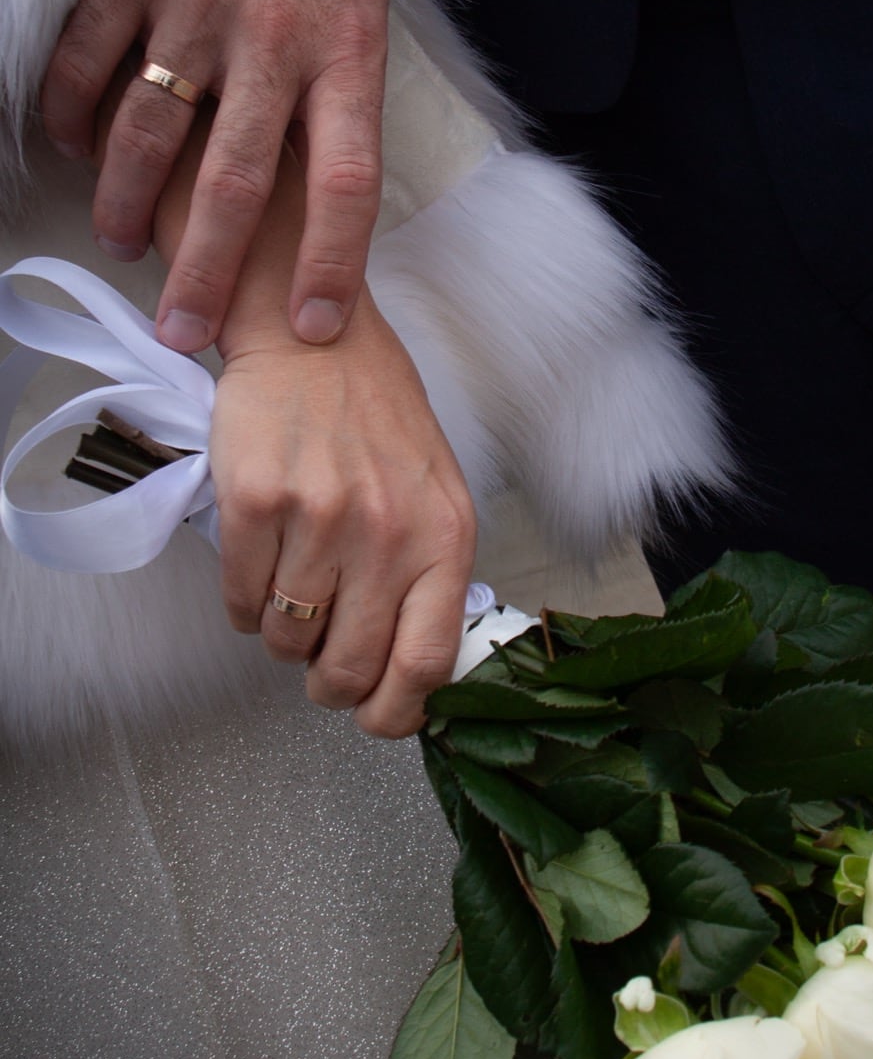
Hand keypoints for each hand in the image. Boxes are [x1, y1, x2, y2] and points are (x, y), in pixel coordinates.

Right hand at [41, 0, 388, 353]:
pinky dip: (73, 116)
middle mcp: (274, 36)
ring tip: (126, 241)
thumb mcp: (365, 15)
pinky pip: (86, 59)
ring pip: (151, 131)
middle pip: (240, 181)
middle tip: (184, 329)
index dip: (336, 263)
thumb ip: (336, 103)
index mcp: (347, 54)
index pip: (350, 183)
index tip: (319, 326)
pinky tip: (76, 150)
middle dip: (207, 270)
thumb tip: (309, 204)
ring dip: (131, 203)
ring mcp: (196, 0)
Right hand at [210, 295, 476, 736]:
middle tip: (321, 670)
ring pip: (288, 642)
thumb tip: (414, 666)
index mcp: (445, 536)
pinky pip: (241, 602)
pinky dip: (245, 606)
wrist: (313, 340)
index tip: (376, 718)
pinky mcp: (256, 504)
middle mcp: (388, 532)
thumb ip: (432, 573)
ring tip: (293, 595)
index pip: (428, 663)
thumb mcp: (437, 492)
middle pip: (351, 667)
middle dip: (330, 685)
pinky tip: (261, 569)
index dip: (396, 713)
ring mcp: (320, 519)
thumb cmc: (377, 418)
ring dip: (285, 638)